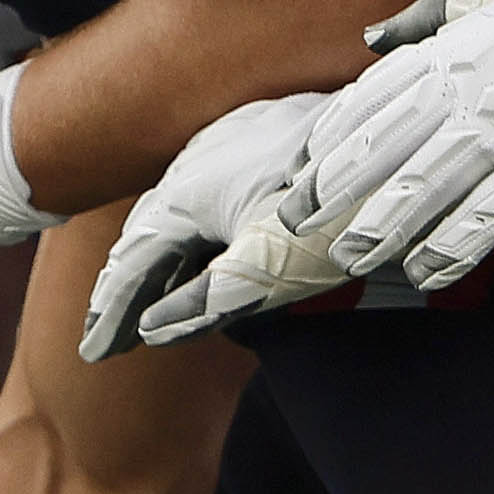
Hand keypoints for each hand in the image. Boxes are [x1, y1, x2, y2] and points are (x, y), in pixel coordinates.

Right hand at [78, 92, 331, 358]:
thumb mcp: (270, 265)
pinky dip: (191, 235)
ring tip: (149, 304)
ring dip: (159, 260)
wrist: (400, 139)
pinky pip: (204, 193)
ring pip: (176, 209)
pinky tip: (203, 253)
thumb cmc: (335, 210)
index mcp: (187, 191)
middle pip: (146, 232)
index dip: (112, 311)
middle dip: (126, 288)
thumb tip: (154, 331)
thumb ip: (208, 300)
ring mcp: (229, 144)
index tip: (93, 353)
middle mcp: (197, 160)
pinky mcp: (261, 139)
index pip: (133, 261)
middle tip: (110, 336)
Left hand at [292, 0, 493, 289]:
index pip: (377, 99)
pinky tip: (427, 271)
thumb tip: (372, 38)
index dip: (332, 140)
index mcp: (461, 47)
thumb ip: (432, 16)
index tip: (297, 174)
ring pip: (435, 184)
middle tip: (297, 226)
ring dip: (387, 224)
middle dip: (339, 188)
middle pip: (392, 146)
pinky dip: (458, 243)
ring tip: (351, 255)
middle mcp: (479, 87)